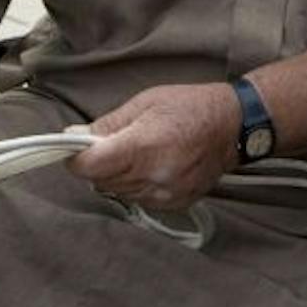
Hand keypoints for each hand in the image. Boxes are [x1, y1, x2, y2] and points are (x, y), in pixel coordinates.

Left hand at [67, 81, 239, 207]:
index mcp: (143, 146)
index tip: (77, 149)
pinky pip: (138, 199)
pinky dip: (137, 185)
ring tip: (138, 154)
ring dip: (117, 176)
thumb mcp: (145, 103)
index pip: (89, 166)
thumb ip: (108, 124)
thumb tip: (73, 136)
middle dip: (98, 164)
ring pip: (118, 192)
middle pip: (100, 181)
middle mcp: (153, 175)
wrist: (232, 126)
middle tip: (113, 145)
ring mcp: (164, 193)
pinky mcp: (174, 203)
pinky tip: (152, 167)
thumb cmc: (190, 107)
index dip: (76, 158)